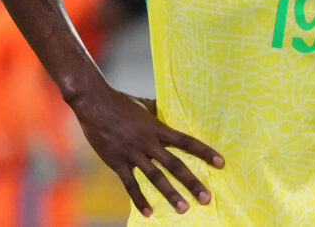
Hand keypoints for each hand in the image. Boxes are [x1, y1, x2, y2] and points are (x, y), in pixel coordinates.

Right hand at [68, 84, 223, 216]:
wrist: (94, 104)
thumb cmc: (121, 101)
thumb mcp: (145, 104)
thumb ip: (159, 112)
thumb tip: (170, 110)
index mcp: (158, 128)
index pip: (187, 142)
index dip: (205, 152)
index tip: (220, 163)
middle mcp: (149, 142)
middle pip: (175, 164)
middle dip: (192, 182)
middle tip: (206, 198)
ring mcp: (133, 153)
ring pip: (156, 177)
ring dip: (170, 194)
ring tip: (184, 209)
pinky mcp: (117, 162)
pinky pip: (130, 184)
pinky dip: (139, 199)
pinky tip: (148, 212)